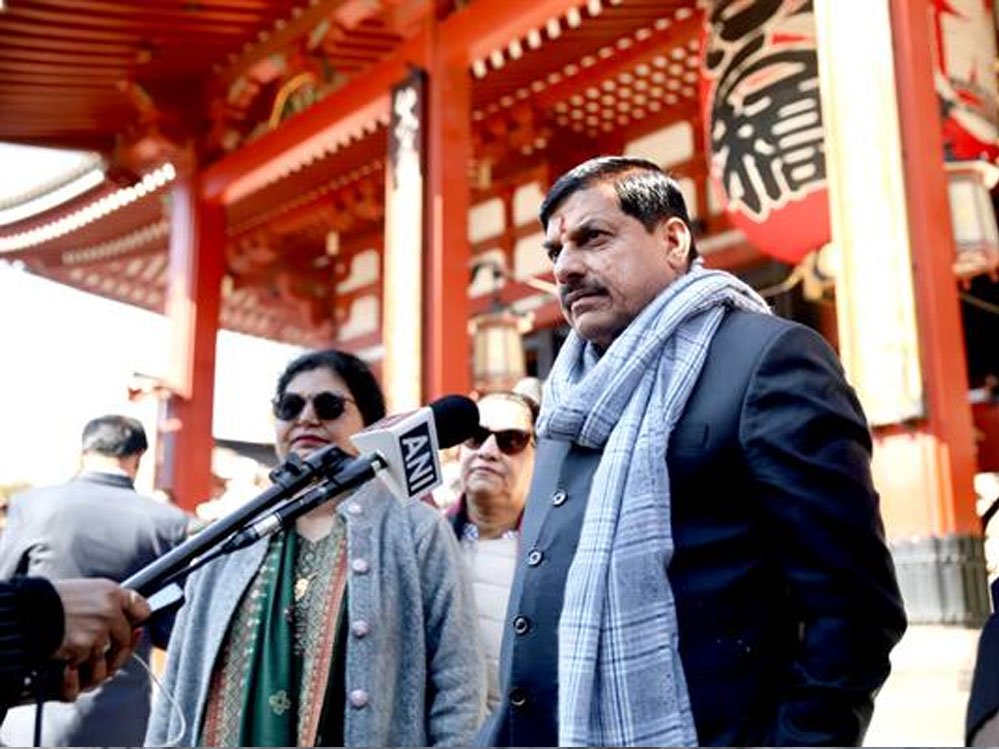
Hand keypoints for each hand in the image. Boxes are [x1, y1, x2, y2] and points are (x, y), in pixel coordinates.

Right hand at [49, 579, 149, 694]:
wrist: (28, 611)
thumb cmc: (51, 599)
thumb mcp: (85, 590)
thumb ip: (105, 602)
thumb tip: (121, 616)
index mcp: (112, 593)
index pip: (142, 609)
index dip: (137, 621)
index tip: (134, 627)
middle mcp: (110, 611)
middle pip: (126, 640)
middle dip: (118, 652)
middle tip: (108, 657)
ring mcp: (98, 632)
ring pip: (109, 663)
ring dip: (96, 670)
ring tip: (83, 667)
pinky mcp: (84, 649)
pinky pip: (87, 672)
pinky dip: (75, 677)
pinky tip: (67, 669)